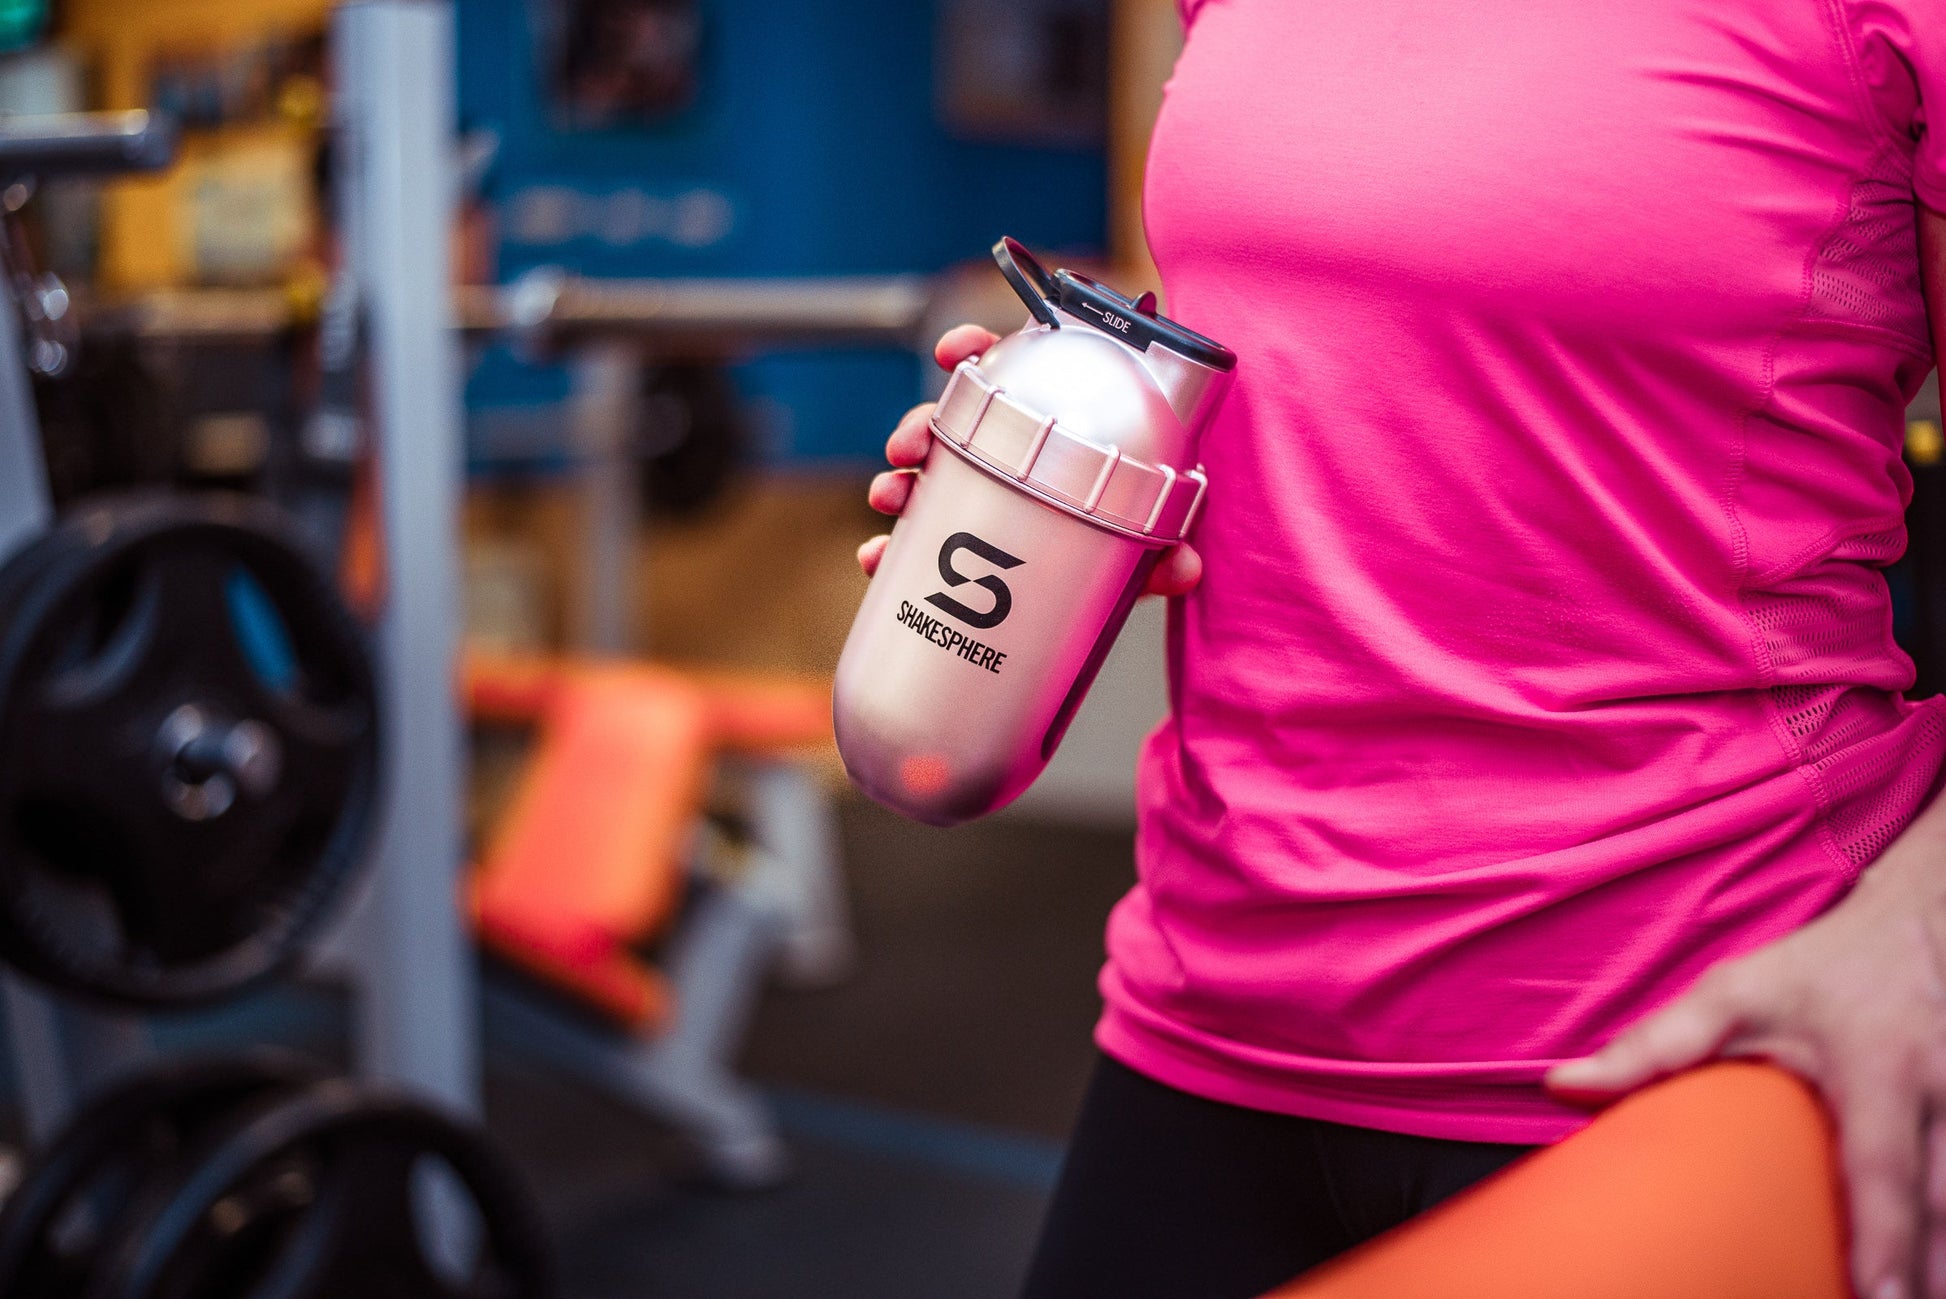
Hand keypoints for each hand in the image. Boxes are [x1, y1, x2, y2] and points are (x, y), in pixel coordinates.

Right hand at [856, 323, 1202, 596]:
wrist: (1107, 599)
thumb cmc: (1133, 541)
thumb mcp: (1150, 543)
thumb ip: (1164, 554)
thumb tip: (1184, 568)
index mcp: (1049, 426)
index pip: (1010, 370)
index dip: (975, 348)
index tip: (952, 350)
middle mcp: (1006, 455)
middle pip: (951, 419)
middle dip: (919, 424)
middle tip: (911, 446)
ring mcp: (977, 498)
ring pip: (923, 475)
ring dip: (897, 479)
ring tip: (891, 498)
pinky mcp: (954, 545)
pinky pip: (913, 539)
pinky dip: (890, 548)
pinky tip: (877, 558)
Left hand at [1545, 828, 1945, 1298]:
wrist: (1918, 926)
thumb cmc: (1816, 971)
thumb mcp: (1731, 993)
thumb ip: (1655, 1046)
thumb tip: (1563, 1087)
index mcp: (1876, 1065)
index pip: (1884, 1163)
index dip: (1886, 1234)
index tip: (1877, 1294)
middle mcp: (1942, 1088)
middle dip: (1931, 1270)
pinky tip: (1932, 1269)